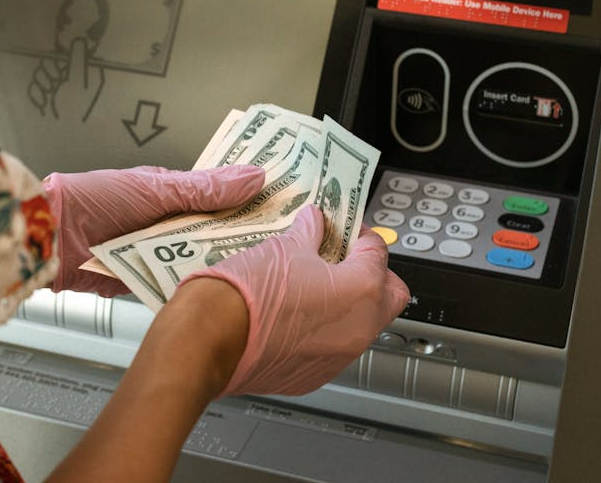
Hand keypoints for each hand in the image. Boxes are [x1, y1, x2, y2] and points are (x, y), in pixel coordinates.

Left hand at [44, 165, 265, 295]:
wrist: (46, 239)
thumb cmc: (93, 200)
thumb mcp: (156, 189)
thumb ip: (205, 189)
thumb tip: (253, 177)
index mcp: (171, 193)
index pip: (219, 196)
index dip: (249, 201)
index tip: (282, 206)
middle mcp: (165, 222)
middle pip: (213, 231)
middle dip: (240, 238)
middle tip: (279, 244)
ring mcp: (154, 252)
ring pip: (197, 259)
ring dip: (216, 265)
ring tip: (253, 270)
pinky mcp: (142, 279)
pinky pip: (174, 284)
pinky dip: (190, 287)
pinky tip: (215, 292)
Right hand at [178, 205, 409, 396]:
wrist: (210, 338)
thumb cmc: (247, 293)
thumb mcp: (284, 247)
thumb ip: (310, 234)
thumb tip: (315, 223)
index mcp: (362, 290)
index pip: (379, 253)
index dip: (362, 237)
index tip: (346, 231)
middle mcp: (359, 329)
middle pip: (389, 296)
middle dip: (374, 275)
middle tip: (345, 259)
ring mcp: (338, 358)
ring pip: (363, 326)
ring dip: (349, 305)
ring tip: (315, 286)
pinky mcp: (315, 378)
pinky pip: (333, 350)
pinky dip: (323, 332)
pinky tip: (295, 316)